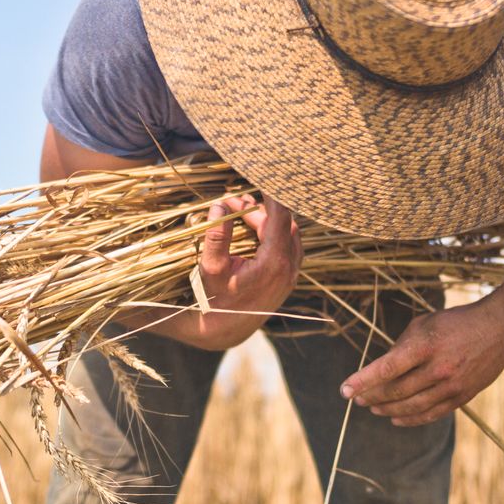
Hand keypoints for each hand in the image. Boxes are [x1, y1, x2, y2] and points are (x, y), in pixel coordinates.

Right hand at [178, 194, 302, 349]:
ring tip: (241, 214)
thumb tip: (220, 205)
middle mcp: (289, 267)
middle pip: (284, 223)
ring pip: (289, 233)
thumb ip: (217, 234)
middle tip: (233, 204)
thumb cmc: (215, 298)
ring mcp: (292, 273)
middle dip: (261, 208)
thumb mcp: (211, 266)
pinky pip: (288, 245)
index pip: (281, 216)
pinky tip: (254, 229)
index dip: (273, 193)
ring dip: (268, 220)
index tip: (264, 174)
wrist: (225, 329)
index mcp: (274, 262)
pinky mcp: (289, 277)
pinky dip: (273, 233)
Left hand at [340, 299, 503, 425]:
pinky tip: (395, 418)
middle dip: (371, 397)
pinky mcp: (462, 397)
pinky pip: (431, 414)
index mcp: (425, 345)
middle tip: (357, 399)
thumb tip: (381, 369)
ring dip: (386, 409)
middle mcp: (438, 368)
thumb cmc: (456, 322)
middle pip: (395, 391)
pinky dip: (410, 419)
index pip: (386, 368)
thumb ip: (401, 346)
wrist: (500, 329)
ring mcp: (451, 385)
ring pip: (411, 406)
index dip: (362, 381)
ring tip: (372, 408)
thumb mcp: (424, 323)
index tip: (344, 390)